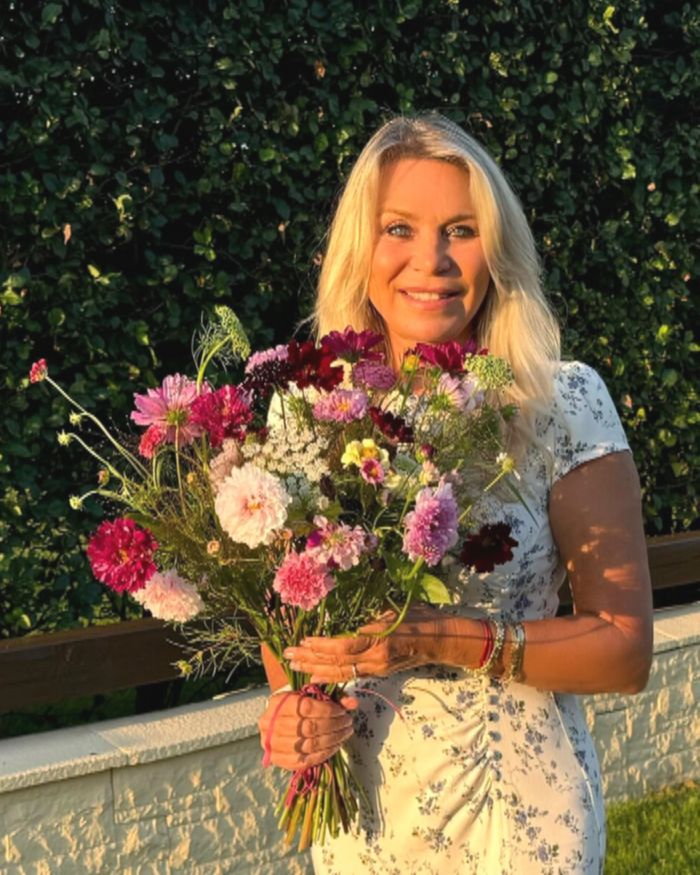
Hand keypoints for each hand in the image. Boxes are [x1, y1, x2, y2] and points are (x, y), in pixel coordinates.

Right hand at [258, 690, 357, 770]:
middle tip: (348, 723)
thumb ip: (330, 697)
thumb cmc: (293, 707)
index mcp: (278, 703)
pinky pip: (306, 761)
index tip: (342, 711)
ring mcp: (274, 745)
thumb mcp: (308, 696)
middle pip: (310, 728)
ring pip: (310, 745)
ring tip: (345, 733)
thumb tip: (353, 703)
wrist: (272, 724)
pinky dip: (324, 754)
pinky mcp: (279, 760)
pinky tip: (335, 746)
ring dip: (333, 740)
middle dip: (334, 725)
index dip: (329, 710)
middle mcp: (272, 724)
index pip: (307, 707)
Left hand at [284, 604, 442, 682]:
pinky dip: (333, 674)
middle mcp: (377, 659)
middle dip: (311, 660)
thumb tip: (346, 622)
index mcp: (380, 641)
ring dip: (317, 669)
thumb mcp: (393, 612)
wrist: (443, 641)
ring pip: (342, 673)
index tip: (304, 641)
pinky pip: (352, 674)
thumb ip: (369, 621)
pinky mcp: (380, 672)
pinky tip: (317, 674)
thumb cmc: (421, 618)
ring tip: (295, 665)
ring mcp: (379, 668)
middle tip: (288, 655)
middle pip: (338, 663)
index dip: (322, 647)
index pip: (345, 648)